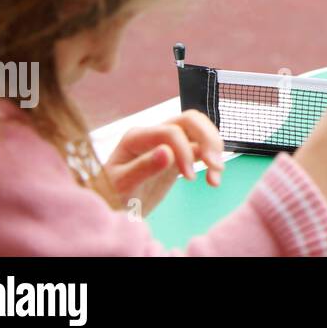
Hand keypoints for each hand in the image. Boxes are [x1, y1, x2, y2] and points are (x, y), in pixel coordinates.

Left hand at [104, 110, 224, 215]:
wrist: (110, 207)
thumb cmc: (110, 196)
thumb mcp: (122, 186)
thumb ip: (142, 168)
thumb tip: (167, 152)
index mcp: (138, 136)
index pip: (171, 131)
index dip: (185, 150)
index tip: (190, 178)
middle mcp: (154, 134)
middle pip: (190, 120)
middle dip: (208, 139)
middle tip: (215, 164)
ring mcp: (168, 143)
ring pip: (200, 131)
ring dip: (214, 148)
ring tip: (216, 174)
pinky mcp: (178, 156)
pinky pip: (201, 149)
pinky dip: (211, 161)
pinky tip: (212, 180)